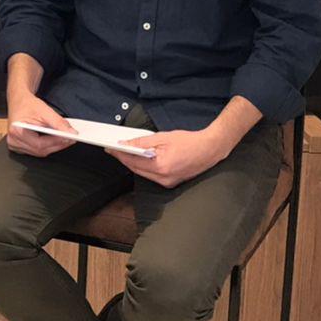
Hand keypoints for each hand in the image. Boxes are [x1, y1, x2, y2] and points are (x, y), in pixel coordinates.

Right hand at [6, 88, 76, 156]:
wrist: (19, 101)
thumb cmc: (27, 104)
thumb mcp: (44, 110)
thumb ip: (59, 123)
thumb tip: (71, 133)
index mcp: (16, 131)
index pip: (40, 144)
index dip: (56, 142)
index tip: (69, 138)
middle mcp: (13, 140)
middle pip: (40, 150)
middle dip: (57, 145)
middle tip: (70, 139)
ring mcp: (15, 145)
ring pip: (39, 152)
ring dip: (53, 146)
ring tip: (64, 139)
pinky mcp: (19, 147)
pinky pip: (36, 151)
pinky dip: (47, 146)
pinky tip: (54, 140)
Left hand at [107, 129, 229, 187]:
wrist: (210, 149)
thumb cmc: (189, 141)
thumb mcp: (163, 137)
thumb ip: (142, 142)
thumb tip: (126, 144)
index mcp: (161, 166)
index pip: (133, 162)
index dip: (120, 154)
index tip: (110, 148)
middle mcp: (164, 178)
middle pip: (136, 169)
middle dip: (124, 159)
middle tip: (114, 149)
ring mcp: (168, 182)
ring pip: (143, 174)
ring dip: (133, 164)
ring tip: (125, 152)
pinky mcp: (171, 183)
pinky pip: (152, 176)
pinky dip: (144, 167)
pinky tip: (140, 159)